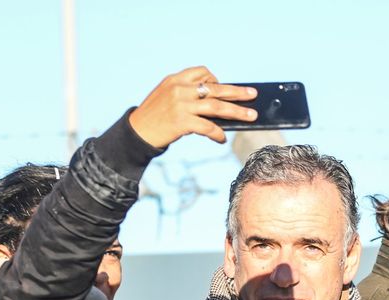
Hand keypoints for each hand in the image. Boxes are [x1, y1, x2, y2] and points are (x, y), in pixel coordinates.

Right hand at [128, 66, 257, 147]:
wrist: (136, 132)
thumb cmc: (154, 117)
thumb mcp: (166, 96)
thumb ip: (186, 94)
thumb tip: (215, 103)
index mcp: (175, 79)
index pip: (202, 72)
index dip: (215, 80)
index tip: (223, 88)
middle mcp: (179, 89)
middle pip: (216, 88)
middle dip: (237, 92)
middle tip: (253, 95)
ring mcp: (181, 105)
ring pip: (216, 107)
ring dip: (236, 112)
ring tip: (251, 116)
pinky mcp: (182, 122)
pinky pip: (207, 126)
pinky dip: (217, 133)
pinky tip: (222, 138)